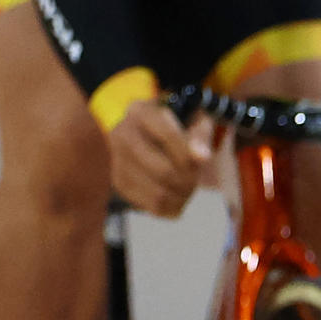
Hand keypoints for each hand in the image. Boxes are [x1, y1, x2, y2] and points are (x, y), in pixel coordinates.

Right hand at [108, 96, 212, 217]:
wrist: (146, 131)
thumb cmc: (176, 123)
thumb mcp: (192, 118)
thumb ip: (200, 134)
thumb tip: (202, 157)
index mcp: (140, 112)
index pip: (168, 136)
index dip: (191, 154)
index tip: (204, 161)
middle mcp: (122, 135)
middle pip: (163, 171)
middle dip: (188, 180)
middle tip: (196, 179)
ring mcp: (116, 161)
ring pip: (158, 193)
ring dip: (181, 197)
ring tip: (188, 189)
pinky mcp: (118, 182)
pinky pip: (150, 205)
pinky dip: (170, 207)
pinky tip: (177, 198)